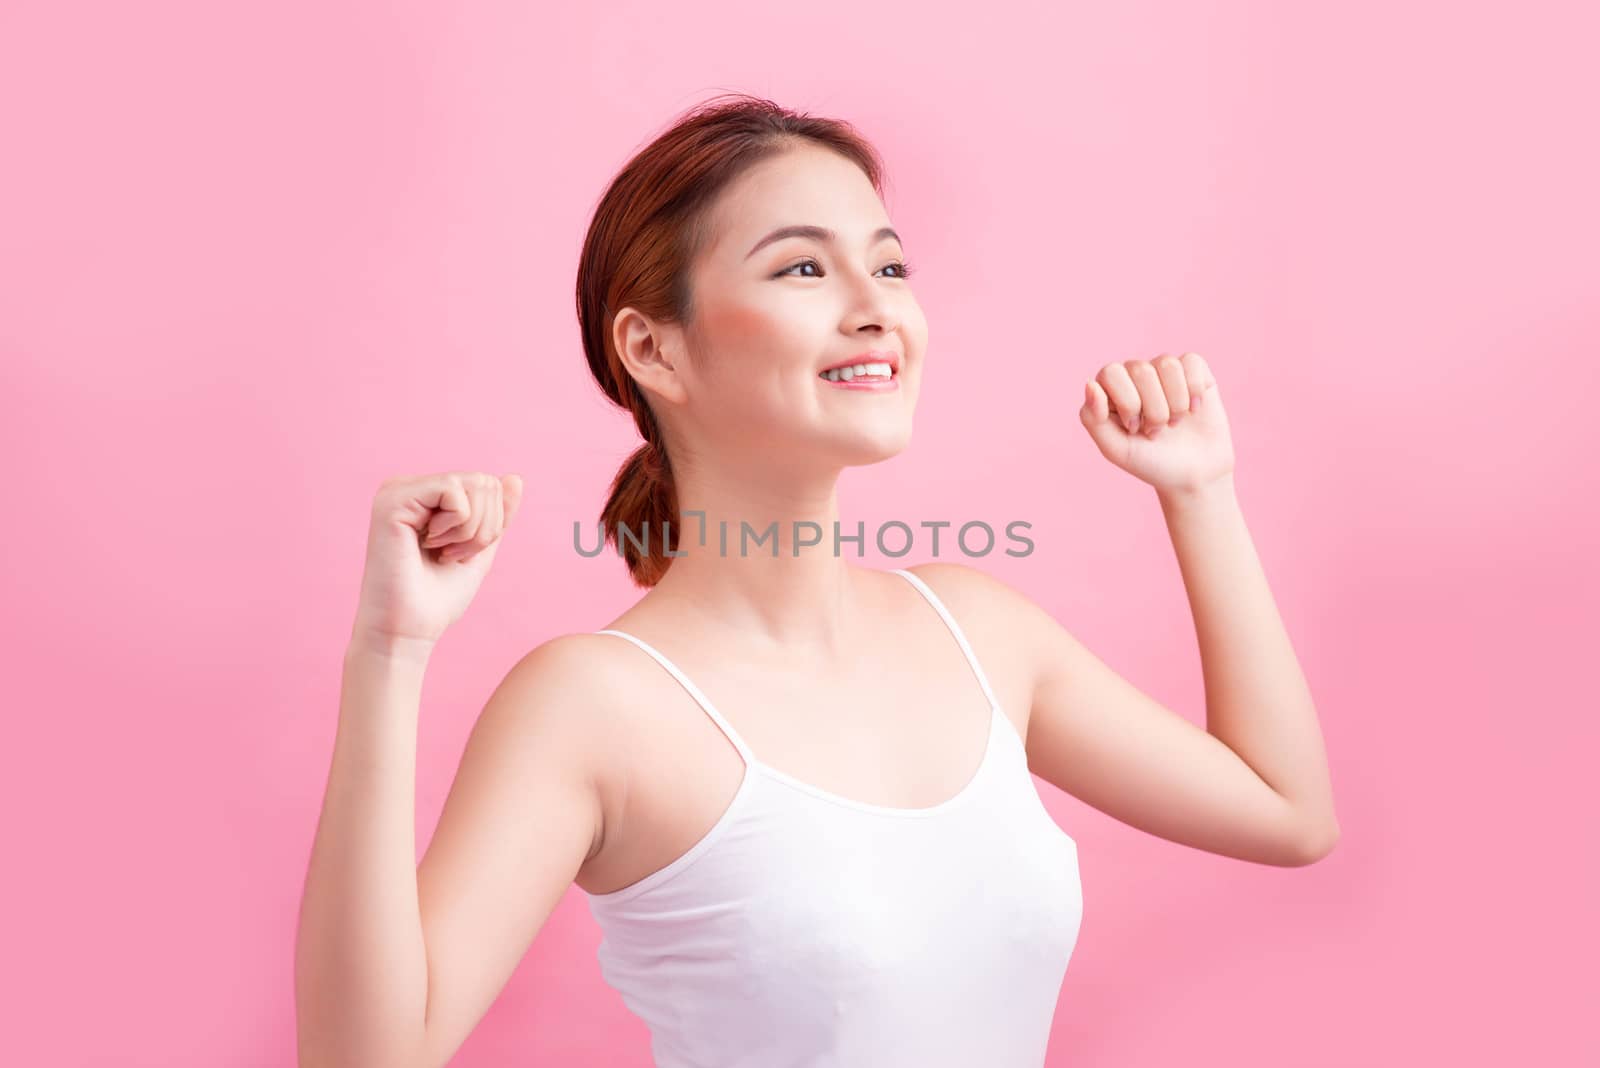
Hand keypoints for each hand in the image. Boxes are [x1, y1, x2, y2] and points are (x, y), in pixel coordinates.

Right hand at [351, 471, 524, 646]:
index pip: (489, 484)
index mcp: (426, 496)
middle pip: (485, 481)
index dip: (491, 524)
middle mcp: (409, 487)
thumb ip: (497, 514)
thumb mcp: (479, 548)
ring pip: (474, 484)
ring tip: (439, 551)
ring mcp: (397, 490)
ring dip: (470, 530)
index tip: (458, 553)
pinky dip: (456, 526)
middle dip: (483, 528)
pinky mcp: (392, 499)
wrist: (407, 630)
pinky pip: (454, 491)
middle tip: (450, 554)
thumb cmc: (437, 597)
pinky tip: (427, 545)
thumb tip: (515, 477)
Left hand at [1078, 352, 1235, 495]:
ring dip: (1175, 403)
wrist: (1196, 473)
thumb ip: (1092, 418)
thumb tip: (1090, 384)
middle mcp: (1135, 374)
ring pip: (1167, 364)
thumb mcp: (1116, 449)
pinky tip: (1194, 410)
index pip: (1111, 373)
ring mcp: (1163, 370)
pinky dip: (1195, 391)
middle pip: (1141, 370)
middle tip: (1155, 432)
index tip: (1134, 429)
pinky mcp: (1193, 369)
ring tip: (1173, 423)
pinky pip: (1192, 361)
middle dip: (1153, 410)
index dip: (1127, 402)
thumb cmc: (1151, 461)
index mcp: (1110, 390)